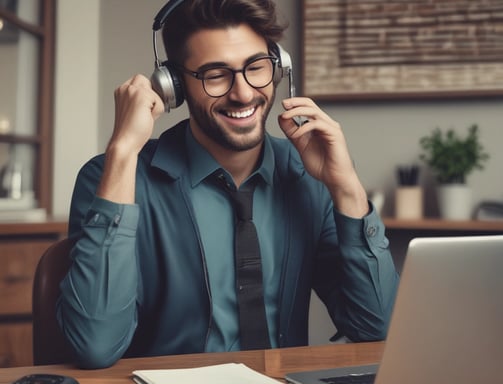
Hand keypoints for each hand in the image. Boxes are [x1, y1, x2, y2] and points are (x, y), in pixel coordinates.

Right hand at [97, 75, 163, 203]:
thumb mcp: (134, 117)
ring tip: (145, 120)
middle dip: (152, 98)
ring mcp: (131, 92)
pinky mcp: (139, 97)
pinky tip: (146, 121)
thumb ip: (140, 106)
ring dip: (154, 106)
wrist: (123, 147)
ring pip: (154, 92)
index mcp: (120, 93)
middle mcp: (124, 89)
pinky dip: (156, 111)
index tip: (146, 110)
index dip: (147, 94)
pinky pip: (158, 100)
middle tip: (147, 116)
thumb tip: (153, 105)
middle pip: (148, 82)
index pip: (140, 81)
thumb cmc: (130, 138)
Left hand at [278, 97, 367, 216]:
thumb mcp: (301, 146)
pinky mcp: (335, 134)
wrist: (334, 179)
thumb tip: (282, 118)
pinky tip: (297, 134)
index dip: (295, 103)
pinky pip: (318, 124)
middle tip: (284, 104)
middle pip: (311, 105)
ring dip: (297, 112)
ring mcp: (331, 128)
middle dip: (295, 102)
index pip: (307, 106)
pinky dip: (305, 127)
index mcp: (319, 125)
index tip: (283, 106)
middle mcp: (326, 124)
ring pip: (314, 112)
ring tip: (286, 117)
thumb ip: (292, 133)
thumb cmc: (322, 165)